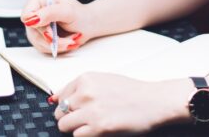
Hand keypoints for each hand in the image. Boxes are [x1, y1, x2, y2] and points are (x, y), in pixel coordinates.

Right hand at [20, 0, 96, 53]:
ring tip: (71, 40)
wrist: (88, 25)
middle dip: (53, 38)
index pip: (26, 15)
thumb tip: (32, 19)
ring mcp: (36, 27)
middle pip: (33, 31)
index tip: (52, 30)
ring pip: (38, 42)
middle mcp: (35, 12)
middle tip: (69, 39)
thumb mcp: (68, 11)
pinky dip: (56, 48)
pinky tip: (66, 41)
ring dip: (57, 45)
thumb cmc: (80, 15)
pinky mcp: (39, 38)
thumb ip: (50, 13)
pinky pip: (43, 48)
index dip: (38, 25)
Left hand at [50, 73, 187, 135]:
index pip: (60, 95)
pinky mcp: (98, 127)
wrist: (153, 101)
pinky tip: (99, 130)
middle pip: (59, 112)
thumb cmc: (132, 91)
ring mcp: (91, 111)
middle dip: (70, 117)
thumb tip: (54, 99)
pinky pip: (77, 136)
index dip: (68, 105)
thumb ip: (80, 89)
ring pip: (64, 125)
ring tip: (92, 125)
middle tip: (86, 119)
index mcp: (85, 78)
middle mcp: (85, 93)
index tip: (77, 109)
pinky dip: (85, 135)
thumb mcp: (103, 81)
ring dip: (76, 128)